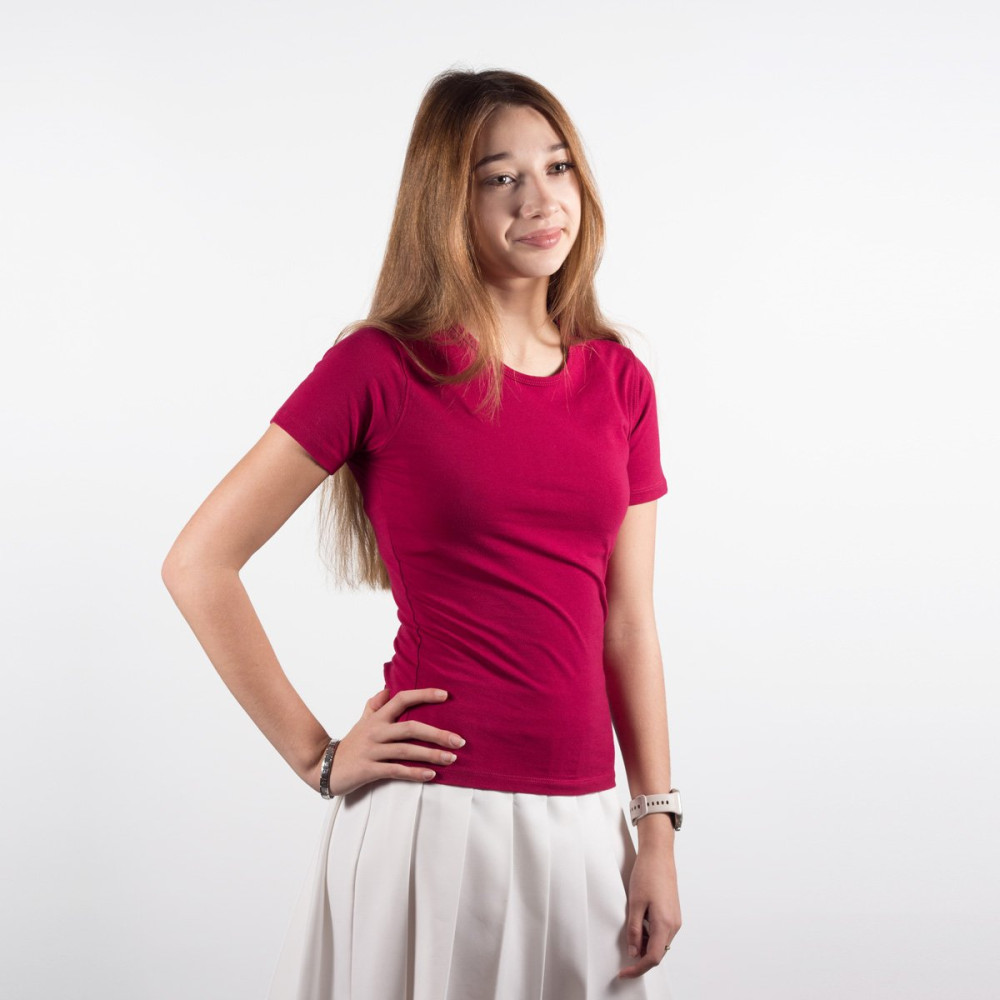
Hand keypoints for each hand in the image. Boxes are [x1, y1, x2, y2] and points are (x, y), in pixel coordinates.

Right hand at [315, 686, 465, 796]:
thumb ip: (376, 705)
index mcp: (377, 718)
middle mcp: (376, 732)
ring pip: (406, 750)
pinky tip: (431, 775)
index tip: (446, 696)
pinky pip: (396, 770)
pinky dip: (414, 773)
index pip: (402, 699)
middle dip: (437, 734)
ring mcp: (372, 751)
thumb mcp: (362, 721)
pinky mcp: (369, 770)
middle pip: (411, 727)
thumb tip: (388, 689)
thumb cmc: (350, 743)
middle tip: (459, 740)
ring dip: (431, 754)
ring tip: (451, 758)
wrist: (324, 767)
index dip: (424, 695)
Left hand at [617, 846, 681, 979]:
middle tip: (624, 953)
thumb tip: (633, 951)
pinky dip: (650, 935)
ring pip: (660, 943)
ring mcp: (675, 919)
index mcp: (664, 923)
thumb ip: (634, 930)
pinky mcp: (673, 913)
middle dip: (641, 957)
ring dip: (645, 945)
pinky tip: (640, 924)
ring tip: (631, 932)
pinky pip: (662, 932)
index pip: (652, 957)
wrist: (659, 854)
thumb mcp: (635, 903)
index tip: (624, 972)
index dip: (638, 969)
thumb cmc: (647, 874)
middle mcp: (674, 924)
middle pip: (658, 952)